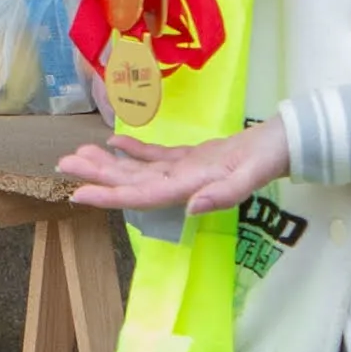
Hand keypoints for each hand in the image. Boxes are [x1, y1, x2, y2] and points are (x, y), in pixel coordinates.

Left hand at [49, 114, 285, 217]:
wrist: (287, 144)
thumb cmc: (270, 159)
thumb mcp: (250, 176)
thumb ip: (223, 195)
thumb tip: (191, 208)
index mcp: (189, 188)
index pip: (140, 196)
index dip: (108, 196)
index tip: (77, 193)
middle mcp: (180, 183)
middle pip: (130, 182)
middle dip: (96, 176)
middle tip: (62, 165)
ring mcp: (184, 171)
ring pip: (138, 169)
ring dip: (108, 164)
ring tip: (78, 154)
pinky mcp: (191, 158)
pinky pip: (156, 156)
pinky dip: (133, 150)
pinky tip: (114, 142)